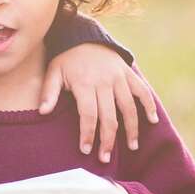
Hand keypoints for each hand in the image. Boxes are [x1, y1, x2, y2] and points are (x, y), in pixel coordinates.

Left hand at [40, 46, 157, 162]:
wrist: (84, 35)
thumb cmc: (67, 58)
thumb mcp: (53, 71)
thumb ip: (49, 92)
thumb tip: (42, 112)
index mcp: (85, 84)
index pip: (89, 115)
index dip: (88, 134)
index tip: (86, 150)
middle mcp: (104, 82)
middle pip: (109, 116)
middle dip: (108, 140)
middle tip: (105, 158)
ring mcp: (118, 77)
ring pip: (128, 107)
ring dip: (131, 129)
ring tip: (131, 146)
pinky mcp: (128, 73)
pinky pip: (142, 90)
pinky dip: (148, 105)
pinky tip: (152, 121)